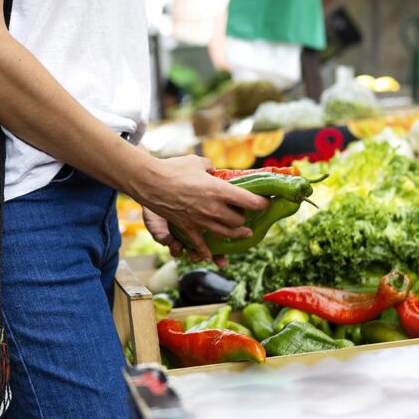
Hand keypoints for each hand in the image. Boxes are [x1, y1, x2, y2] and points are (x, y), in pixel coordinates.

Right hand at [131, 155, 268, 262]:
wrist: (151, 182)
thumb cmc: (174, 169)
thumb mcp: (197, 162)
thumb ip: (210, 167)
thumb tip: (213, 170)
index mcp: (220, 190)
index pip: (250, 201)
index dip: (263, 203)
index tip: (267, 203)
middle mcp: (214, 208)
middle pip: (239, 221)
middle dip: (246, 218)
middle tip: (248, 214)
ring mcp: (201, 221)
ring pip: (225, 234)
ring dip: (237, 234)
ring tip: (244, 233)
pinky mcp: (187, 228)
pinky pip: (200, 245)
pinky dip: (206, 252)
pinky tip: (211, 256)